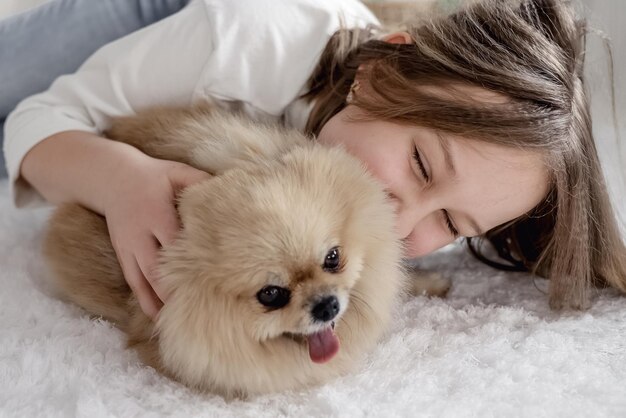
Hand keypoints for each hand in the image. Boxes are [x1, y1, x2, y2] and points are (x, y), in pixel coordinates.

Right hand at [103, 149, 210, 319]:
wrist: (109, 177)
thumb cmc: (152, 175)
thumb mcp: (175, 172)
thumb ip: (200, 181)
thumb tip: (232, 189)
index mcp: (156, 213)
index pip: (175, 241)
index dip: (192, 261)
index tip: (213, 278)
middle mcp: (140, 234)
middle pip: (159, 269)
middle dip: (178, 290)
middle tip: (203, 311)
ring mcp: (129, 248)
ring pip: (145, 281)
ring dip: (163, 302)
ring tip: (184, 323)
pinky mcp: (123, 255)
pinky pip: (134, 283)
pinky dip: (146, 301)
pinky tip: (159, 318)